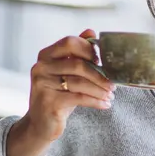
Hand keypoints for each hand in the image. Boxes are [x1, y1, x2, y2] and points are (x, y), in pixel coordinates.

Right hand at [6, 29, 114, 155]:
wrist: (42, 124)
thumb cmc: (59, 95)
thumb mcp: (67, 73)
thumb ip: (77, 53)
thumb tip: (91, 31)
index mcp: (46, 55)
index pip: (69, 42)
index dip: (89, 49)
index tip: (103, 61)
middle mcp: (41, 67)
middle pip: (77, 64)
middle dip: (99, 74)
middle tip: (113, 84)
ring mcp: (42, 84)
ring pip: (79, 83)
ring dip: (100, 90)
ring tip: (111, 95)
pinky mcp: (48, 102)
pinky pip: (79, 98)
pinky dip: (96, 101)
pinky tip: (105, 104)